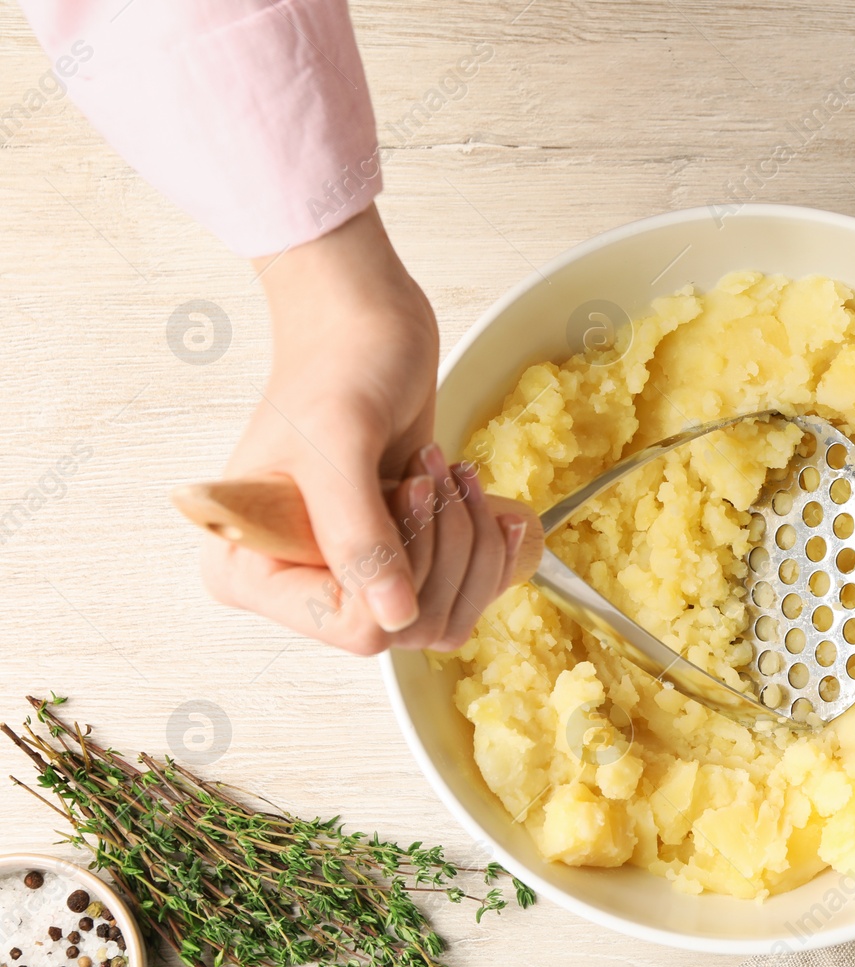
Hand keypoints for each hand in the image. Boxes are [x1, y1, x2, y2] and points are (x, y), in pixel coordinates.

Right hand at [199, 205, 524, 653]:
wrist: (366, 327)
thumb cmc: (339, 367)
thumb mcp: (340, 445)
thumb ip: (357, 535)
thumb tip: (393, 618)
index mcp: (247, 571)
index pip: (353, 628)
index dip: (405, 572)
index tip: (402, 494)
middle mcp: (295, 584)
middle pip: (406, 628)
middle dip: (443, 550)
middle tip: (429, 474)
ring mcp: (348, 574)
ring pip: (441, 616)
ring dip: (467, 543)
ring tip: (448, 475)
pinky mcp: (396, 557)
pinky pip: (459, 593)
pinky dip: (484, 546)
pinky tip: (479, 496)